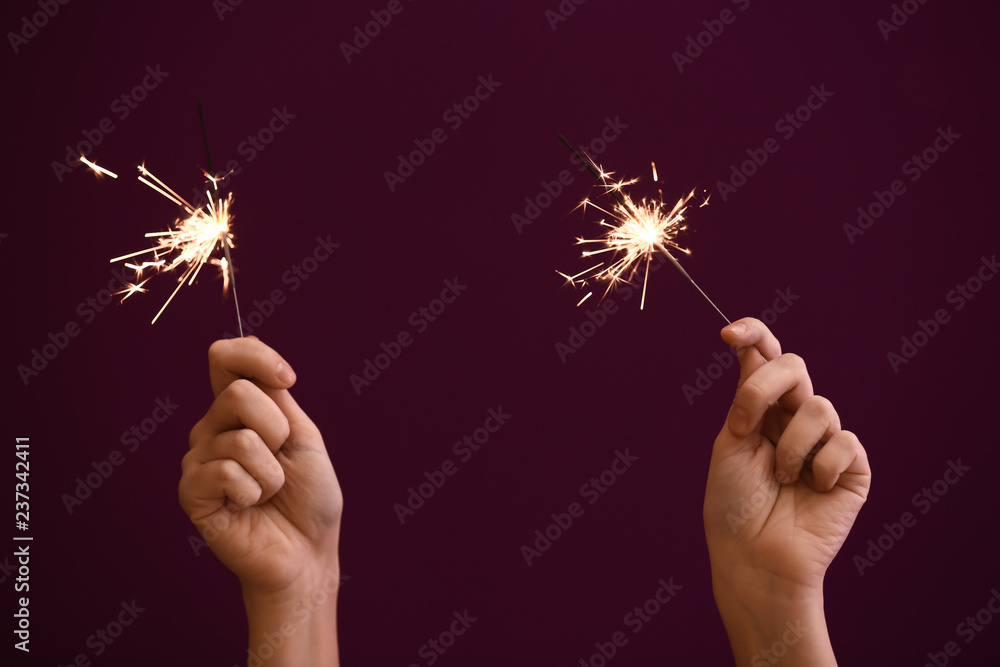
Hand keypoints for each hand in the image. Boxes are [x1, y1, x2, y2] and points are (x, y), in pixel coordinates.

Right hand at [179, 337, 341, 665]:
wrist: (307, 552)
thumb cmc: (309, 498)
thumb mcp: (303, 436)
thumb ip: (275, 397)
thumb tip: (252, 348)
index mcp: (239, 411)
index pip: (225, 358)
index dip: (253, 355)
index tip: (287, 378)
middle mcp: (212, 429)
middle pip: (238, 393)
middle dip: (278, 429)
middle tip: (283, 462)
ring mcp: (198, 460)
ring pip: (240, 437)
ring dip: (272, 471)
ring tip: (268, 492)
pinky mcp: (191, 493)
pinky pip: (226, 471)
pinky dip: (254, 491)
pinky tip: (249, 507)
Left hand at [703, 318, 870, 664]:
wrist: (753, 557)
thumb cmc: (733, 505)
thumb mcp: (730, 442)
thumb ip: (746, 397)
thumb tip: (753, 350)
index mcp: (759, 410)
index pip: (764, 358)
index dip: (753, 334)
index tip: (728, 334)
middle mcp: (793, 419)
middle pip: (794, 367)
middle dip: (765, 388)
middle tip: (744, 426)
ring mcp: (824, 442)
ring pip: (819, 407)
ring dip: (790, 445)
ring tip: (780, 479)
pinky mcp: (852, 469)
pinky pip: (844, 443)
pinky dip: (819, 465)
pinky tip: (811, 490)